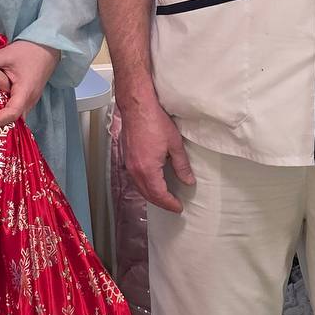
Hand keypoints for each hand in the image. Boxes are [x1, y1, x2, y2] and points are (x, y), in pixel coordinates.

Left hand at [0, 40, 60, 128]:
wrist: (46, 50)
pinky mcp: (27, 101)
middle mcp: (29, 101)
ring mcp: (30, 103)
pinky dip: (4, 114)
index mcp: (25, 91)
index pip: (11, 114)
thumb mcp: (6, 54)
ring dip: (0, 120)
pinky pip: (16, 113)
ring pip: (15, 120)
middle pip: (13, 122)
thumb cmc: (28, 52)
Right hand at [117, 94, 193, 212]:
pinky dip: (144, 186)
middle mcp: (135, 171)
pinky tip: (151, 184)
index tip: (179, 207)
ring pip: (139, 188)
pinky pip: (134, 180)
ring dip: (152, 196)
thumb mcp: (174, 144)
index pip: (159, 195)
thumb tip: (188, 180)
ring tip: (164, 198)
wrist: (137, 107)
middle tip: (173, 206)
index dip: (170, 203)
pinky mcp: (126, 159)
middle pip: (148, 195)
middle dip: (161, 203)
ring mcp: (128, 165)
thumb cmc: (154, 121)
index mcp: (148, 170)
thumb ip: (182, 165)